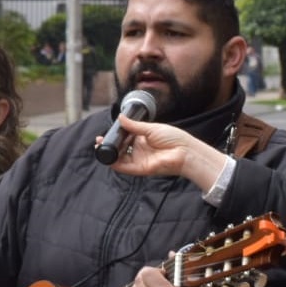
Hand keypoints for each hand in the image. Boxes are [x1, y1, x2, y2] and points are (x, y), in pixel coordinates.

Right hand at [104, 116, 226, 191]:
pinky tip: (108, 157)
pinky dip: (114, 163)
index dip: (115, 136)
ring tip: (100, 146)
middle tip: (100, 140)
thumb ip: (134, 125)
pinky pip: (124, 167)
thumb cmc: (174, 138)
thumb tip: (121, 118)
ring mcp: (140, 160)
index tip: (106, 133)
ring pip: (120, 158)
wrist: (185, 151)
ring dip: (109, 154)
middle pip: (120, 149)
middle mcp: (140, 150)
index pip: (125, 138)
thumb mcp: (151, 128)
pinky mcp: (140, 169)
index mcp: (143, 139)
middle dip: (109, 145)